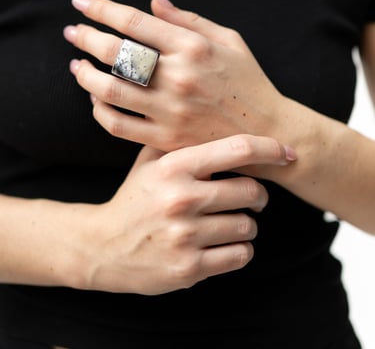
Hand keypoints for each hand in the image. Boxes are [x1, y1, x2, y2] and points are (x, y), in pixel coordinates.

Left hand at [63, 0, 285, 150]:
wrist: (265, 130)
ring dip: (84, 76)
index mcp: (194, 48)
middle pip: (115, 53)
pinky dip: (100, 112)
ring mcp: (170, 111)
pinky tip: (97, 100)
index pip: (134, 22)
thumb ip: (189, 19)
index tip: (82, 4)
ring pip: (110, 91)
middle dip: (85, 37)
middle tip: (73, 33)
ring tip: (77, 67)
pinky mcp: (166, 138)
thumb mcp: (229, 40)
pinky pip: (120, 126)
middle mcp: (179, 77)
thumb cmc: (249, 83)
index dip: (101, 9)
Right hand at [82, 134, 293, 294]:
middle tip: (252, 198)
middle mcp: (181, 199)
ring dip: (246, 224)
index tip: (287, 153)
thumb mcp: (148, 163)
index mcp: (174, 168)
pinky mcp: (189, 268)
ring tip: (231, 223)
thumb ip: (180, 142)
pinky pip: (240, 255)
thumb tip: (221, 122)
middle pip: (250, 191)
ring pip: (248, 226)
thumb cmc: (134, 199)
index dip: (270, 148)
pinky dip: (240, 249)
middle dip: (258, 195)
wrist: (103, 246)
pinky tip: (224, 244)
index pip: (237, 149)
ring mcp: (185, 236)